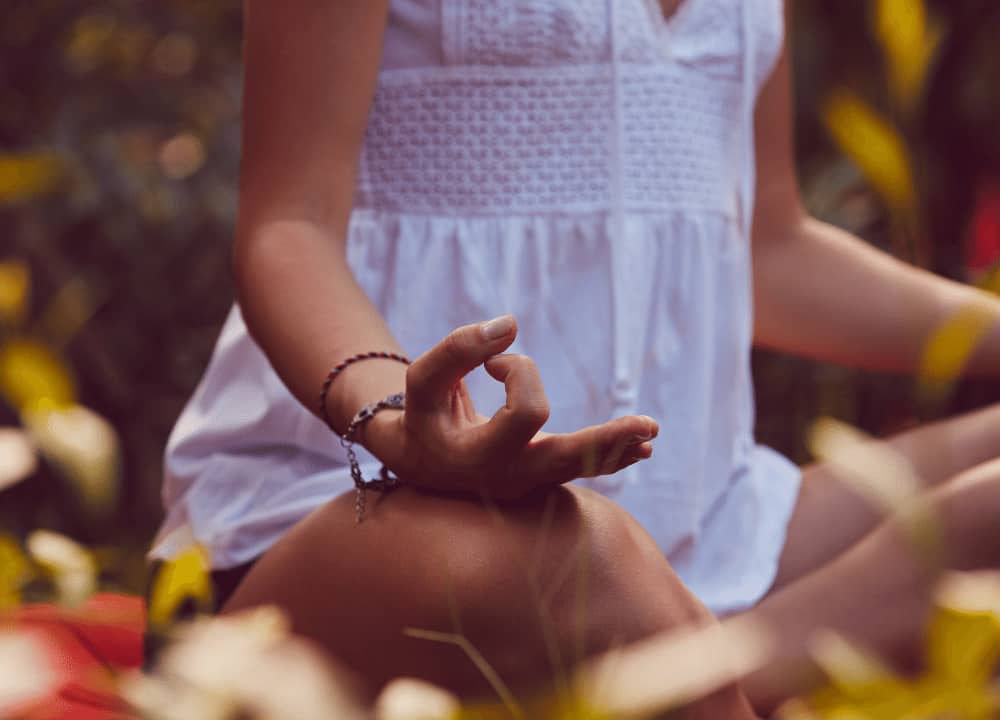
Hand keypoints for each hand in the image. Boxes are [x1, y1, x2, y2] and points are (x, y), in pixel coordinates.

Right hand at [365, 315, 657, 498]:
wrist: (419, 461)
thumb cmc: (422, 414)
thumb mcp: (423, 380)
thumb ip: (458, 349)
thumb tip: (511, 324)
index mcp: (478, 460)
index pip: (525, 413)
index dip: (519, 372)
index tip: (494, 360)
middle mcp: (508, 480)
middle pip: (568, 461)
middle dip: (608, 441)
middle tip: (649, 427)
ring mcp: (527, 483)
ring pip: (582, 468)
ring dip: (618, 448)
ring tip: (651, 434)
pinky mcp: (540, 477)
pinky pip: (581, 468)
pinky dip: (610, 454)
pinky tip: (641, 448)